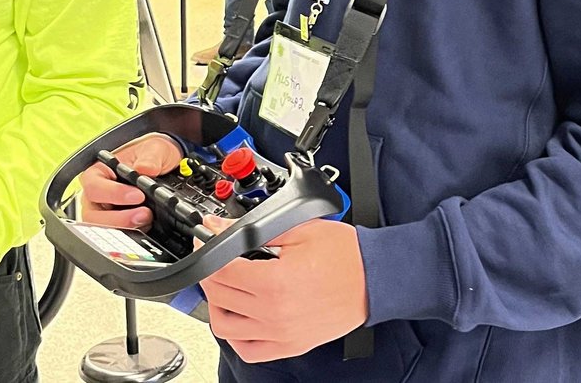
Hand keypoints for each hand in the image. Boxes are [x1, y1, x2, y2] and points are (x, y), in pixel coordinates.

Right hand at [79, 135, 182, 229]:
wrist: (164, 166)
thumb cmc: (151, 154)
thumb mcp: (155, 148)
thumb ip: (150, 157)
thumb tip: (145, 169)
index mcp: (99, 172)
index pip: (94, 187)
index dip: (113, 193)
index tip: (138, 195)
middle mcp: (97, 195)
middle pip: (92, 215)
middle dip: (119, 218)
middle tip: (144, 213)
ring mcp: (104, 212)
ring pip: (101, 229)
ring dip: (124, 228)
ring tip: (147, 219)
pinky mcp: (117, 224)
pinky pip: (116, 235)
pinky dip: (130, 233)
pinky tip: (145, 226)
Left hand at [199, 218, 367, 362]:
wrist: (374, 279)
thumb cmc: (345, 255)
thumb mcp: (299, 230)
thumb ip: (258, 232)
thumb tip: (225, 230)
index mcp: (274, 283)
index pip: (222, 270)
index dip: (208, 250)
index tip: (206, 240)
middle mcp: (273, 314)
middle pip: (219, 296)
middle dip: (209, 271)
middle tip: (213, 256)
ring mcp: (280, 334)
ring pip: (226, 327)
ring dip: (216, 304)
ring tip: (223, 285)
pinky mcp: (289, 346)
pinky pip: (248, 349)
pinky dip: (236, 334)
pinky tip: (239, 315)